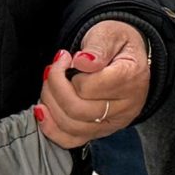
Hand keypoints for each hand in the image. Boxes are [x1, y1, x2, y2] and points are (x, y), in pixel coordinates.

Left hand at [32, 20, 151, 148]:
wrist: (128, 58)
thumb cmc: (117, 44)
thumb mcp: (110, 33)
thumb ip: (98, 46)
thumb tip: (82, 62)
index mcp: (131, 78)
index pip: (88, 87)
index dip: (68, 73)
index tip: (66, 58)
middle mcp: (126, 106)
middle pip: (78, 110)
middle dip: (54, 88)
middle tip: (53, 69)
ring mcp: (114, 123)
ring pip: (72, 127)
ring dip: (50, 104)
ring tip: (49, 84)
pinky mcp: (100, 132)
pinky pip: (71, 140)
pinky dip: (51, 128)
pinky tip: (42, 110)